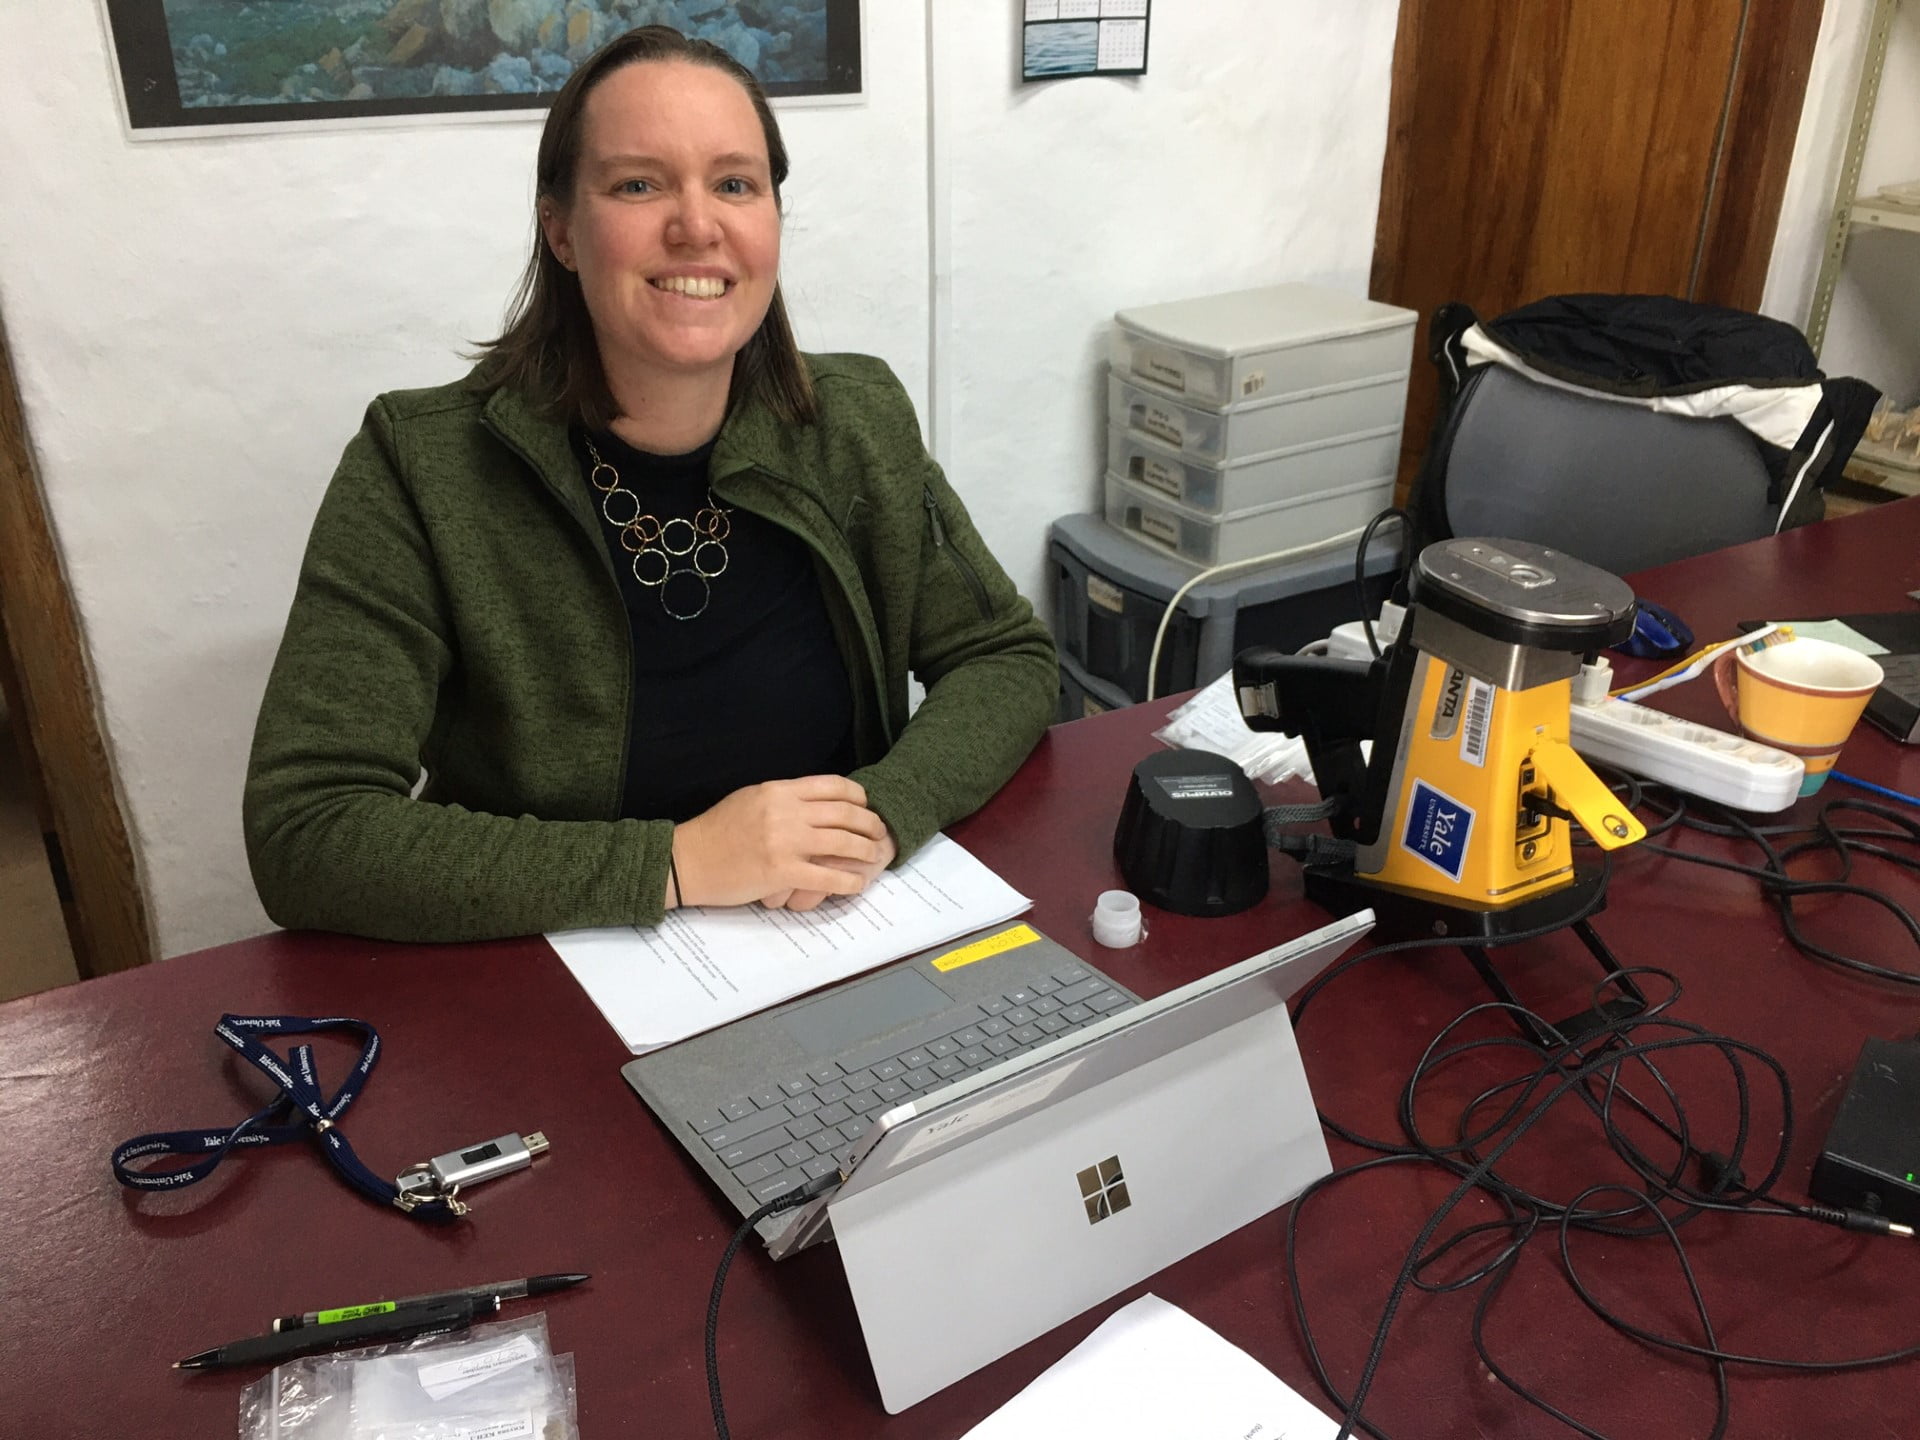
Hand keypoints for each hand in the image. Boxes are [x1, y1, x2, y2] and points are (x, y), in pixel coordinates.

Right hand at [673, 776, 889, 909]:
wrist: (688, 860)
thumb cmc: (717, 831)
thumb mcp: (751, 799)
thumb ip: (784, 798)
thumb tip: (815, 800)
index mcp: (779, 790)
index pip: (833, 786)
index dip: (859, 797)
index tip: (866, 807)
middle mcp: (785, 811)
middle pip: (845, 813)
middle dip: (870, 824)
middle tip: (880, 834)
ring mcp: (784, 842)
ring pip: (843, 843)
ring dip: (866, 851)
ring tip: (874, 858)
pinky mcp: (781, 872)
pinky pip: (827, 876)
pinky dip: (848, 881)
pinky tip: (856, 884)